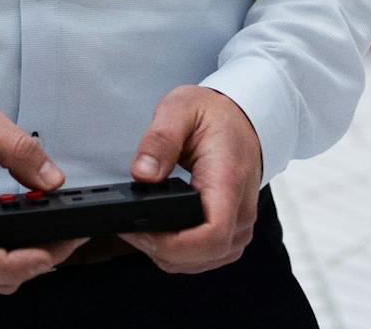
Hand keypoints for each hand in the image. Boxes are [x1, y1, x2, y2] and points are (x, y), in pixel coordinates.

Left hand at [119, 86, 262, 273]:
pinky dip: (180, 254)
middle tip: (129, 226)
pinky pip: (207, 257)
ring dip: (168, 254)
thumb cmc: (215, 114)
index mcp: (228, 182)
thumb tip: (143, 174)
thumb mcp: (180, 109)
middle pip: (204, 255)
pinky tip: (161, 235)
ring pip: (203, 262)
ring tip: (140, 229)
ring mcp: (240, 225)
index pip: (212, 235)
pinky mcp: (233, 231)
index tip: (142, 229)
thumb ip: (160, 139)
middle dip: (161, 249)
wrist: (241, 118)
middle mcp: (241, 211)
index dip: (173, 244)